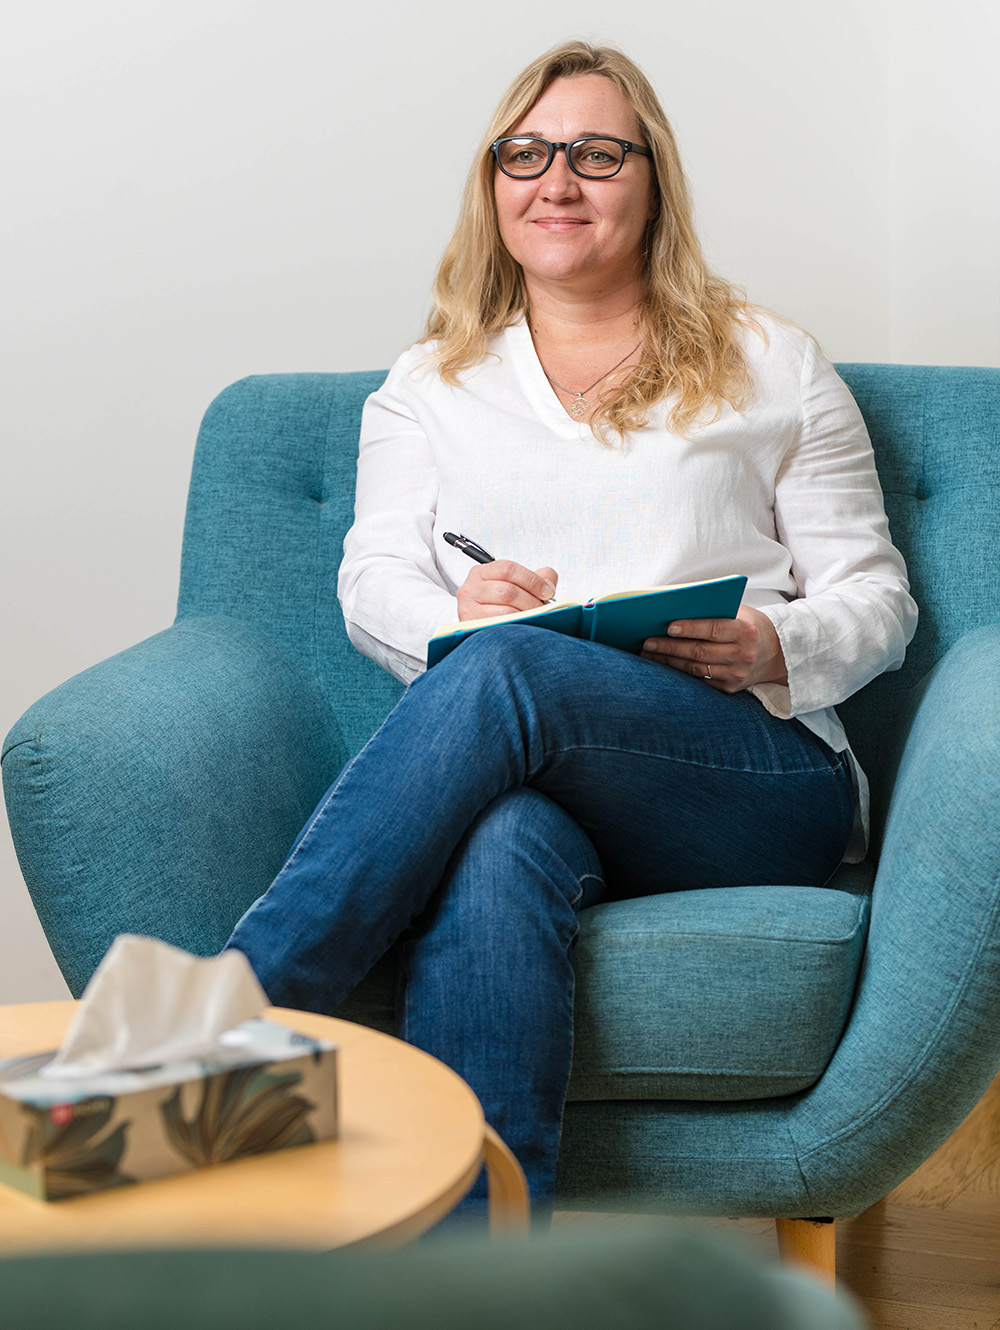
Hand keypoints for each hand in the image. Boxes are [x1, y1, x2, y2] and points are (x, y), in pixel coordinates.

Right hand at [456, 561, 557, 620]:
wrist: (480, 631)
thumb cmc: (497, 607)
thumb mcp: (513, 586)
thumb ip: (534, 578)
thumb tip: (549, 580)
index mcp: (481, 573)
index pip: (508, 569)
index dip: (532, 580)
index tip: (547, 591)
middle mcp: (471, 588)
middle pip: (507, 591)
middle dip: (531, 601)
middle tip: (543, 608)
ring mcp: (468, 608)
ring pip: (505, 610)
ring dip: (526, 615)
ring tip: (535, 618)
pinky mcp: (472, 627)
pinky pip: (500, 626)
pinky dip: (517, 626)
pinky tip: (524, 627)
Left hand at [641, 605, 787, 691]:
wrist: (776, 653)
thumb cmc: (749, 626)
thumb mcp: (739, 613)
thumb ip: (714, 610)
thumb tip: (675, 607)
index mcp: (745, 631)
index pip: (713, 629)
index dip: (690, 628)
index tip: (668, 626)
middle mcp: (742, 655)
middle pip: (699, 652)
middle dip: (669, 647)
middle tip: (647, 642)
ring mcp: (736, 674)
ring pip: (695, 669)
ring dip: (668, 662)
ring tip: (648, 653)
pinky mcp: (729, 688)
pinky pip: (699, 681)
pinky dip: (678, 673)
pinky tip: (662, 665)